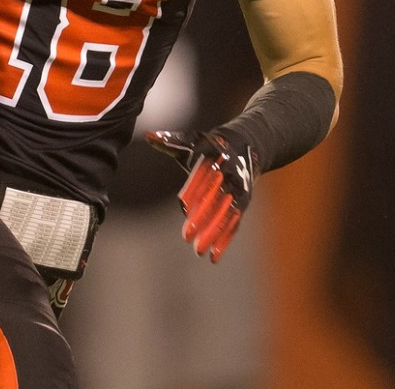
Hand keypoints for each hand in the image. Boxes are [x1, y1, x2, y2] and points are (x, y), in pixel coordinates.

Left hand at [145, 129, 256, 262]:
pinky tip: (214, 257)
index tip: (182, 204)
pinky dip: (225, 240)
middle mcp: (229, 176)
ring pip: (225, 215)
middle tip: (186, 235)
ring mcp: (237, 192)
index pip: (203, 176)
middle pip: (215, 199)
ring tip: (198, 250)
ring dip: (213, 233)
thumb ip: (169, 141)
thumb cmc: (209, 146)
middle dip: (202, 217)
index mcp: (214, 159)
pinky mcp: (242, 204)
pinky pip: (234, 224)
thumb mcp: (191, 140)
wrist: (246, 146)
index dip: (194, 190)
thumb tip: (148, 136)